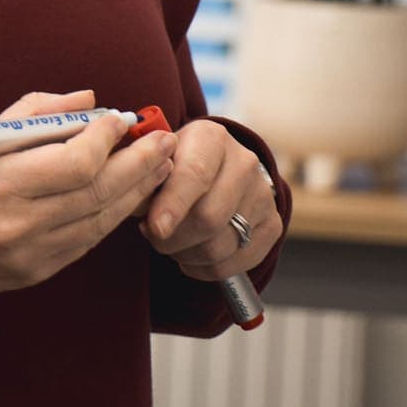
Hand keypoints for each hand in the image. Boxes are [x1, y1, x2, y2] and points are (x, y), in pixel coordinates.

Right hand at [0, 88, 178, 320]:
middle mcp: (19, 220)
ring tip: (160, 165)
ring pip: (101, 219)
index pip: (76, 161)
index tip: (120, 119)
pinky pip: (87, 241)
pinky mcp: (36, 273)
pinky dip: (112, 216)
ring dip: (136, 190)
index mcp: (1, 180)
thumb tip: (89, 101)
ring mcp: (30, 252)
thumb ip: (37, 113)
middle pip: (99, 191)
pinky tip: (129, 196)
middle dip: (139, 163)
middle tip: (164, 139)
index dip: (107, 138)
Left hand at [137, 119, 280, 281]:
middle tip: (155, 236)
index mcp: (211, 137)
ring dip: (186, 255)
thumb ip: (145, 180)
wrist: (217, 168)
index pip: (195, 174)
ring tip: (172, 243)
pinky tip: (192, 256)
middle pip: (209, 217)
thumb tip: (135, 205)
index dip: (173, 204)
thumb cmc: (176, 165)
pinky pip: (235, 263)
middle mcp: (244, 162)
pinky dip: (206, 269)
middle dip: (173, 238)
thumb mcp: (157, 160)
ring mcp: (262, 194)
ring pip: (220, 246)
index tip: (155, 228)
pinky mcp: (271, 224)